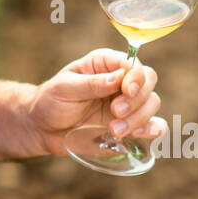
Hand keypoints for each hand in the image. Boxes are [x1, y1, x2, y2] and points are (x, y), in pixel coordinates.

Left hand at [25, 47, 163, 156]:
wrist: (43, 128)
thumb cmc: (51, 101)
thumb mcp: (65, 88)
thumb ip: (91, 83)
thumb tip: (119, 76)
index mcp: (105, 64)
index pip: (133, 64)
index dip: (135, 76)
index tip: (127, 90)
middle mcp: (120, 81)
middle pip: (148, 82)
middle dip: (136, 100)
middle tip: (115, 112)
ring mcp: (127, 104)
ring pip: (152, 104)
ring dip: (139, 118)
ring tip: (113, 130)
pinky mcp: (130, 125)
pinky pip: (153, 125)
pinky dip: (154, 130)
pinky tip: (142, 135)